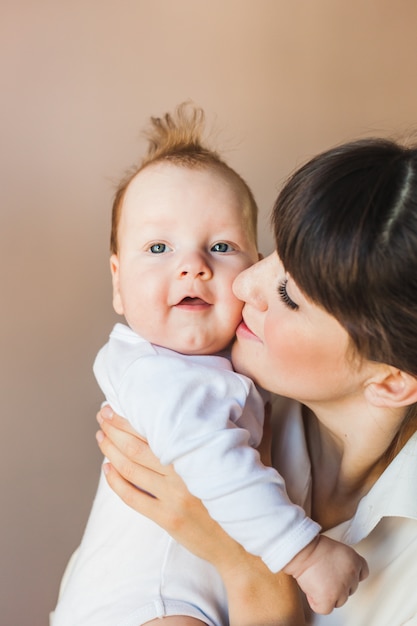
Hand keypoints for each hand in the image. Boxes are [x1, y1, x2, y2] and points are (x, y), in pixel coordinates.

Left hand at [96, 405, 305, 625]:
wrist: (250, 548)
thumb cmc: (254, 498)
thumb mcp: (258, 459)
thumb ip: (259, 429)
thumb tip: (264, 400)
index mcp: (200, 456)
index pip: (158, 429)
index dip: (133, 416)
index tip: (118, 403)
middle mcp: (182, 476)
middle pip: (137, 446)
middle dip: (115, 428)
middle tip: (103, 414)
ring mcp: (172, 499)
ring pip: (131, 469)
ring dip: (111, 450)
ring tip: (101, 436)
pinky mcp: (166, 519)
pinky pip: (132, 498)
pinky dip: (116, 481)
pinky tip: (107, 468)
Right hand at [284, 534, 368, 613]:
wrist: (303, 550)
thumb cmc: (314, 546)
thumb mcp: (337, 548)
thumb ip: (344, 562)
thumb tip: (339, 572)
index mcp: (355, 560)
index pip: (362, 573)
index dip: (351, 576)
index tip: (343, 575)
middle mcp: (352, 575)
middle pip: (351, 589)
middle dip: (339, 586)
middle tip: (326, 577)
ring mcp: (342, 589)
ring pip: (339, 601)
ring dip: (328, 595)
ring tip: (317, 581)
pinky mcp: (329, 599)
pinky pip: (325, 609)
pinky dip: (317, 602)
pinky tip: (312, 591)